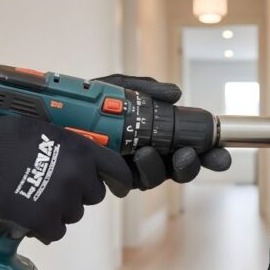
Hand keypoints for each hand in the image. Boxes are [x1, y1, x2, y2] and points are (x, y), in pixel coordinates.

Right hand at [0, 116, 131, 243]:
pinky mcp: (43, 220)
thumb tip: (83, 156)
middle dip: (78, 193)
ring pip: (74, 214)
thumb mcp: (44, 129)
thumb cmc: (0, 138)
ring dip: (60, 209)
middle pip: (93, 195)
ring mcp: (61, 200)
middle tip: (55, 186)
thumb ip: (69, 144)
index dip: (120, 180)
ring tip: (36, 196)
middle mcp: (77, 176)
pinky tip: (30, 214)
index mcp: (80, 150)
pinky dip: (45, 226)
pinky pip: (56, 231)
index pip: (116, 170)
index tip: (120, 186)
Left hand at [92, 74, 230, 187]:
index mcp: (155, 133)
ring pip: (159, 177)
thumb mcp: (113, 87)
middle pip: (180, 167)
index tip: (222, 153)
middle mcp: (147, 153)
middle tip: (191, 155)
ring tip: (150, 152)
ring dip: (161, 168)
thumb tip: (175, 94)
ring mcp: (131, 168)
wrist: (46, 118)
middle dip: (192, 165)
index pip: (188, 144)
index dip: (208, 151)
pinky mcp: (113, 180)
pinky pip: (133, 182)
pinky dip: (139, 171)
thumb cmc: (80, 103)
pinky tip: (137, 158)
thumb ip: (143, 88)